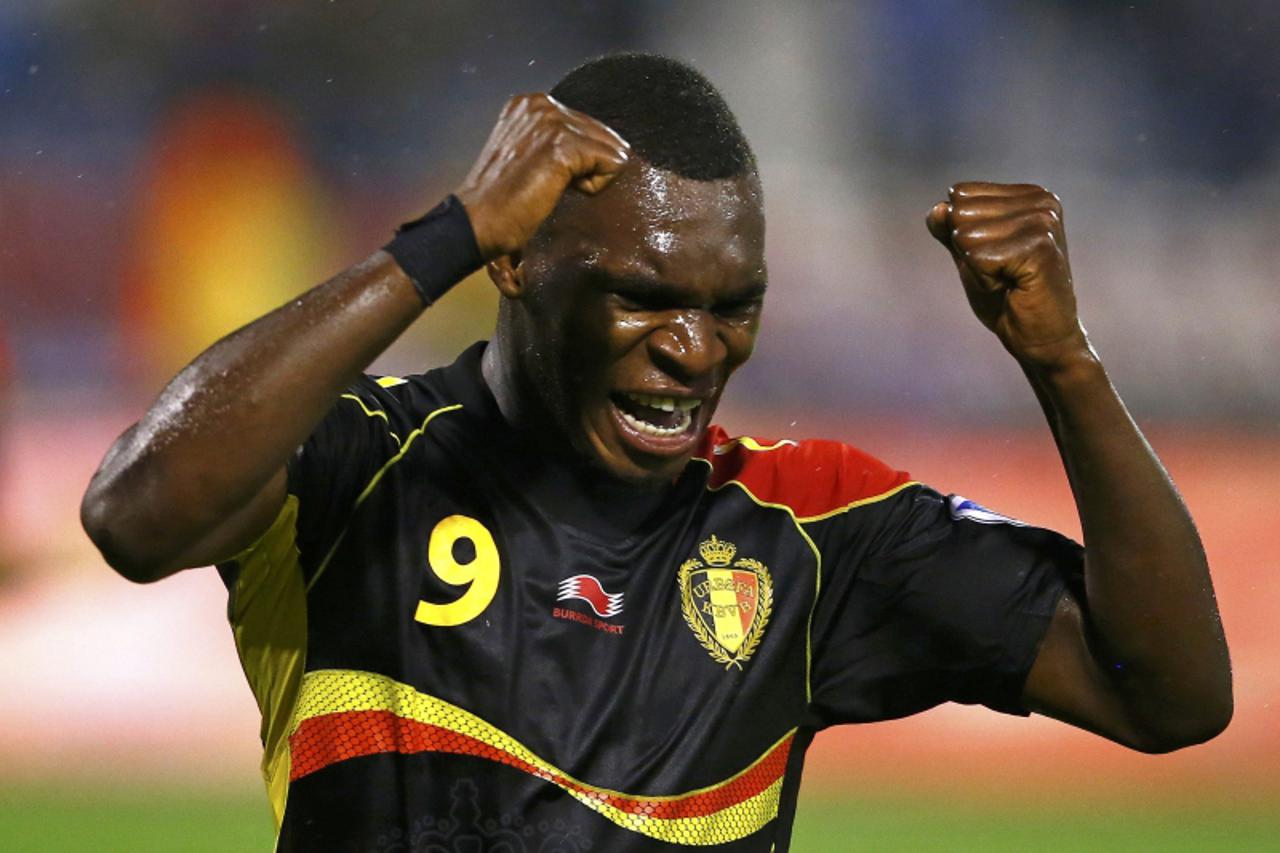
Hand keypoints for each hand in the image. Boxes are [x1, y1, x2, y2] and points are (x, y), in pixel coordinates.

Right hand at [455, 93, 630, 259]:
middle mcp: (542, 104)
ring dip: (589, 178)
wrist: (476, 222)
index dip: (578, 160)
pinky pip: (614, 164)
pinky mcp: (564, 145)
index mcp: (531, 103)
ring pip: (613, 150)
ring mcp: (553, 121)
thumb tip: (599, 150)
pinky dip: (594, 187)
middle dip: (587, 167)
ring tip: (549, 187)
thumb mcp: (526, 153)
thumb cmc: (499, 200)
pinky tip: (556, 191)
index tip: (543, 175)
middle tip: (546, 185)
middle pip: (605, 136)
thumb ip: (555, 140)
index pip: (588, 126)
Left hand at [926, 182, 1089, 368]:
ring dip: (979, 268)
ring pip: (966, 235)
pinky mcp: (1040, 247)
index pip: (960, 195)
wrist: (1038, 337)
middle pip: (961, 213)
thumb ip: (950, 229)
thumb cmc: (1006, 296)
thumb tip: (937, 208)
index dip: (964, 235)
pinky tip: (1013, 287)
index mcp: (1028, 195)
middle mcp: (1041, 201)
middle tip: (1001, 272)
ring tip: (1008, 280)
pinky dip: (986, 280)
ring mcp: (1043, 222)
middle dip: (970, 252)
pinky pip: (978, 257)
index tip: (995, 257)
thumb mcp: (969, 256)